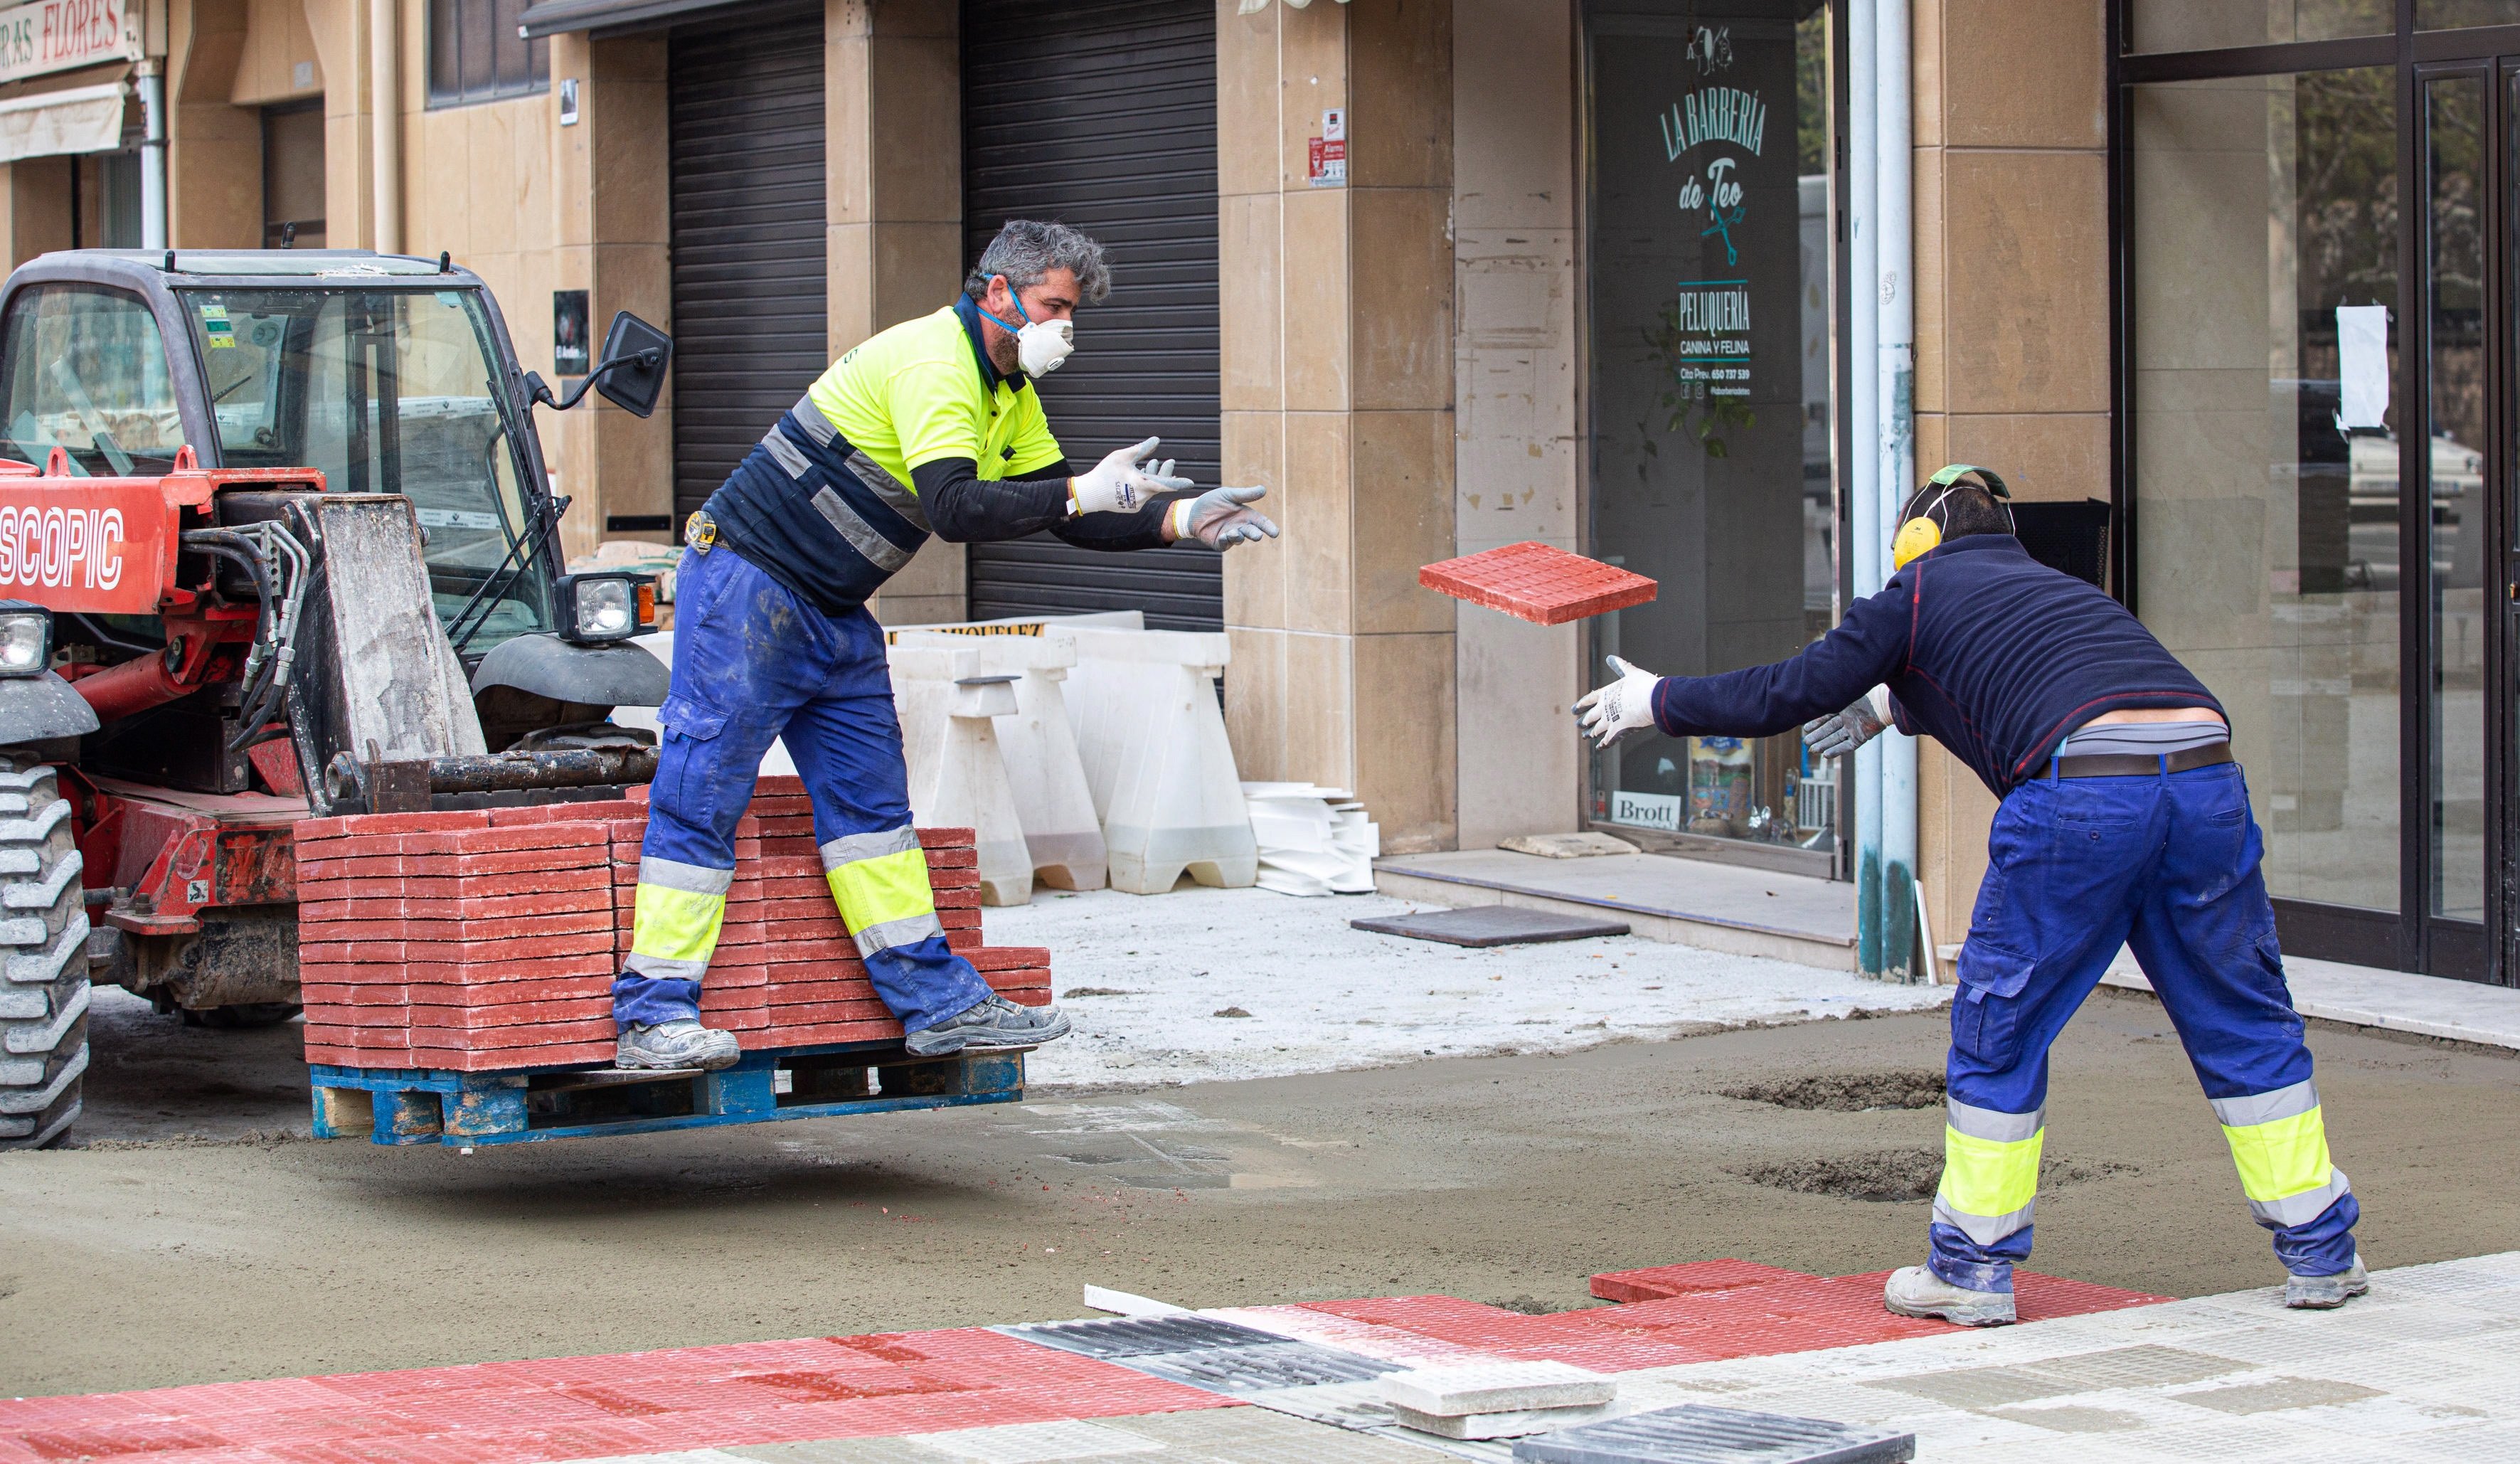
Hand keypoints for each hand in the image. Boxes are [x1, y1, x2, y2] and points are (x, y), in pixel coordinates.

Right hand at [1071, 437, 1195, 515]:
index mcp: (1142, 485)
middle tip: (1170, 461)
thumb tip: (1157, 440)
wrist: (1089, 494)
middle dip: (1164, 472)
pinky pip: (1142, 495)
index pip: (1166, 485)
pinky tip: (1140, 475)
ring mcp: (1137, 505)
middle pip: (1158, 484)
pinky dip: (1143, 485)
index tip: (1191, 483)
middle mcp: (1142, 498)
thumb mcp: (1123, 456)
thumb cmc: (1105, 473)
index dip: (1179, 483)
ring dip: (1152, 476)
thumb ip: (1141, 449)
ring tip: (1152, 463)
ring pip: (1150, 489)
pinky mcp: (1131, 508)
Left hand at [1169, 485, 1279, 549]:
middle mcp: (1241, 527)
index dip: (1268, 527)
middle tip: (1258, 535)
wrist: (1193, 511)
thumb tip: (1264, 489)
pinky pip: (1225, 544)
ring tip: (1234, 532)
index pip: (1261, 522)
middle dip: (1255, 534)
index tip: (1275, 532)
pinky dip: (1226, 540)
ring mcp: (1231, 536)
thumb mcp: (1228, 495)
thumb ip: (1245, 494)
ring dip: (1238, 536)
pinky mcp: (1220, 543)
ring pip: (1239, 539)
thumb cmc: (1213, 501)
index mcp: (1246, 515)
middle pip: (1252, 532)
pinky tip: (1224, 535)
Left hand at [1572, 656, 1660, 747]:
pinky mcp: (1617, 732)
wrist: (1652, 700)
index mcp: (1605, 694)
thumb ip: (1620, 666)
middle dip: (1584, 721)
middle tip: (1578, 724)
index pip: (1589, 700)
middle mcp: (1604, 708)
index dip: (1581, 705)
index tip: (1574, 709)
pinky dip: (1603, 744)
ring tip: (1585, 735)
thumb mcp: (1631, 673)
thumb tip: (1611, 657)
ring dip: (1591, 733)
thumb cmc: (1643, 684)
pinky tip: (1599, 747)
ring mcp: (1609, 721)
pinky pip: (1608, 740)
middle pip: (1590, 716)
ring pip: (1596, 729)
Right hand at [1803, 688, 1888, 758]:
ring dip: (1824, 744)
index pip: (1826, 716)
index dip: (1815, 723)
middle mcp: (1848, 719)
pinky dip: (1837, 751)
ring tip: (1812, 749)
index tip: (1805, 729)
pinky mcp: (1861, 737)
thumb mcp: (1846, 693)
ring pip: (1835, 738)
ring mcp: (1854, 729)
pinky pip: (1847, 746)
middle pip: (1829, 729)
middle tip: (1806, 742)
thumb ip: (1832, 696)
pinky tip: (1826, 755)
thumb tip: (1814, 692)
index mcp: (1844, 707)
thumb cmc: (1867, 694)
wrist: (1884, 703)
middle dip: (1817, 736)